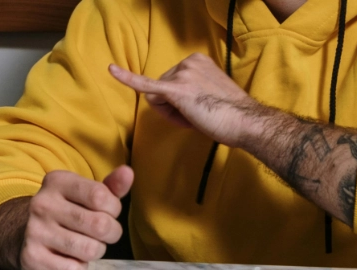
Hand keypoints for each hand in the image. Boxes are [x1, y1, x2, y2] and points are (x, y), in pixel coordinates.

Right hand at [20, 165, 133, 269]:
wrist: (27, 236)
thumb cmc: (70, 212)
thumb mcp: (89, 194)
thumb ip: (111, 186)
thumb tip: (128, 173)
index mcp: (58, 182)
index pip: (100, 196)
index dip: (113, 209)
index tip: (108, 212)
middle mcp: (42, 204)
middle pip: (99, 225)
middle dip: (111, 233)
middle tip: (102, 234)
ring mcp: (35, 231)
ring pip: (89, 250)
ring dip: (96, 251)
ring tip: (86, 245)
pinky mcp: (32, 258)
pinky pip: (73, 269)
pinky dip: (79, 267)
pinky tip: (70, 259)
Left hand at [109, 53, 257, 146]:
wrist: (244, 121)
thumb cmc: (230, 114)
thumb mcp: (210, 95)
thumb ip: (192, 92)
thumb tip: (180, 102)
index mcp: (196, 61)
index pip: (172, 82)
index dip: (180, 104)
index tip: (201, 111)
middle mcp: (187, 62)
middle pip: (162, 90)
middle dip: (173, 108)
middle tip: (196, 118)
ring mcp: (181, 74)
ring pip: (157, 98)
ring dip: (171, 113)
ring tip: (195, 117)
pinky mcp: (175, 90)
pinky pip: (145, 85)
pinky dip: (127, 78)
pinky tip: (112, 70)